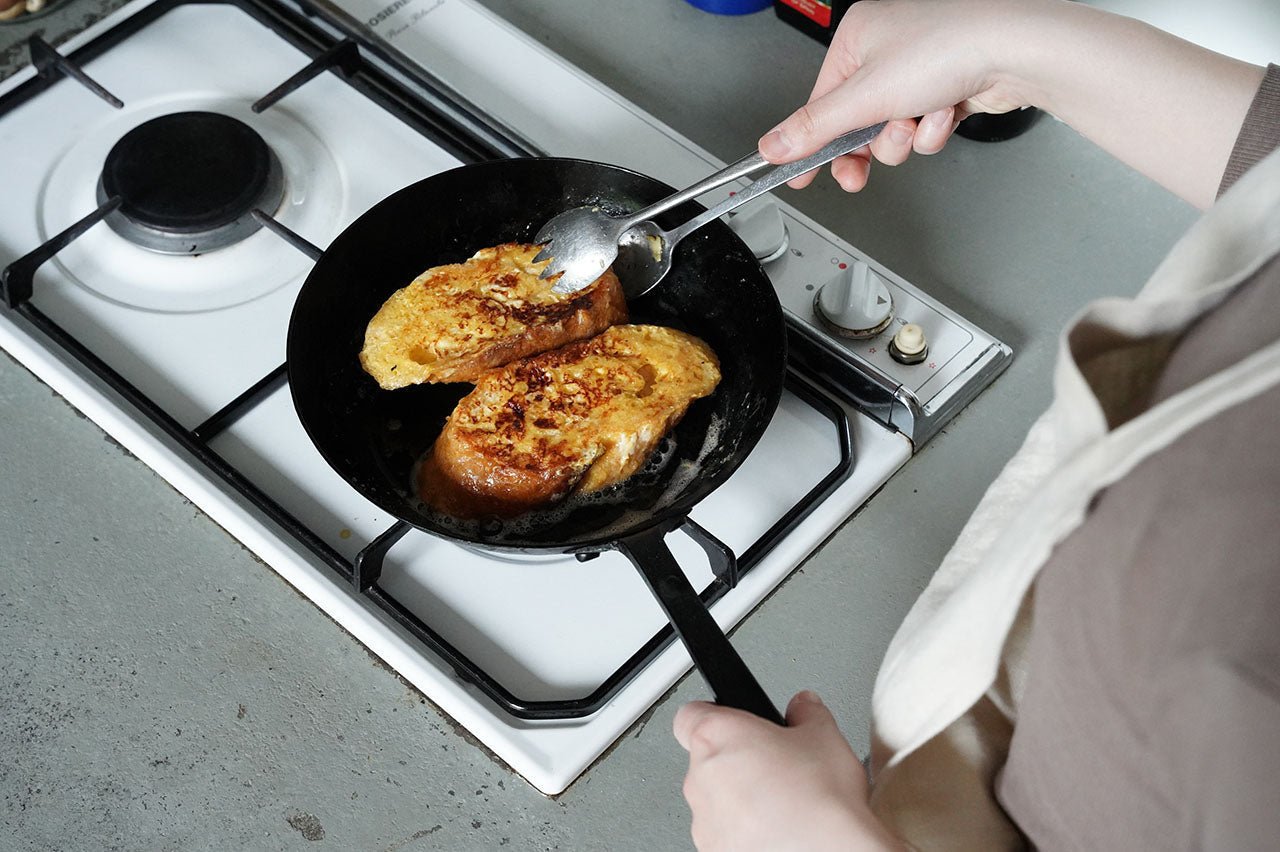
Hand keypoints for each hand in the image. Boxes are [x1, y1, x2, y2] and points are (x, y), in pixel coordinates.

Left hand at [673, 691, 903, 851]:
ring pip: (714, 800)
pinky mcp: (713, 851)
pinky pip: (723, 833)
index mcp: (716, 737)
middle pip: (706, 759)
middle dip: (736, 761)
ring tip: (779, 802)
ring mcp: (704, 820)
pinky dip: (743, 830)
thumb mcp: (825, 736)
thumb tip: (802, 706)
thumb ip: (806, 712)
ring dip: (737, 799)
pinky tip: (774, 828)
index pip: (690, 715)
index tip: (733, 722)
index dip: (713, 715)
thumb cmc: (821, 800)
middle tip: (771, 767)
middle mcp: (700, 777)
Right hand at [761, 0, 1051, 191]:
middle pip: (856, 122)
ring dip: (903, 138)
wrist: (1016, 50)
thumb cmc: (948, 48)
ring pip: (890, 131)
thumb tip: (772, 146)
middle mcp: (887, 49)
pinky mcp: (946, 89)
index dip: (811, 143)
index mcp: (857, 36)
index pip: (820, 102)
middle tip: (857, 175)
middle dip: (866, 148)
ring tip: (917, 121)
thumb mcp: (864, 97)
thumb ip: (814, 128)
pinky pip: (922, 128)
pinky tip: (945, 112)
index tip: (796, 175)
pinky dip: (932, 130)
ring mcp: (919, 70)